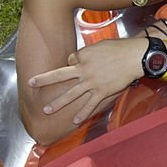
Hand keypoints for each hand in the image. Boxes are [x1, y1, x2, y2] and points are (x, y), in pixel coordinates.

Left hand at [28, 37, 145, 124]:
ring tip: (46, 110)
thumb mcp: (100, 45)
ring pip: (71, 94)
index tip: (79, 65)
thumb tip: (79, 58)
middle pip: (60, 76)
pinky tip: (75, 121)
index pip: (71, 61)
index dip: (74, 64)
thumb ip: (88, 52)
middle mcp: (84, 70)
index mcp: (83, 56)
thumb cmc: (120, 48)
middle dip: (44, 80)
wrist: (135, 56)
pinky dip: (82, 113)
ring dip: (57, 103)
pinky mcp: (102, 92)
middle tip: (30, 84)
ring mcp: (92, 82)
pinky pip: (90, 105)